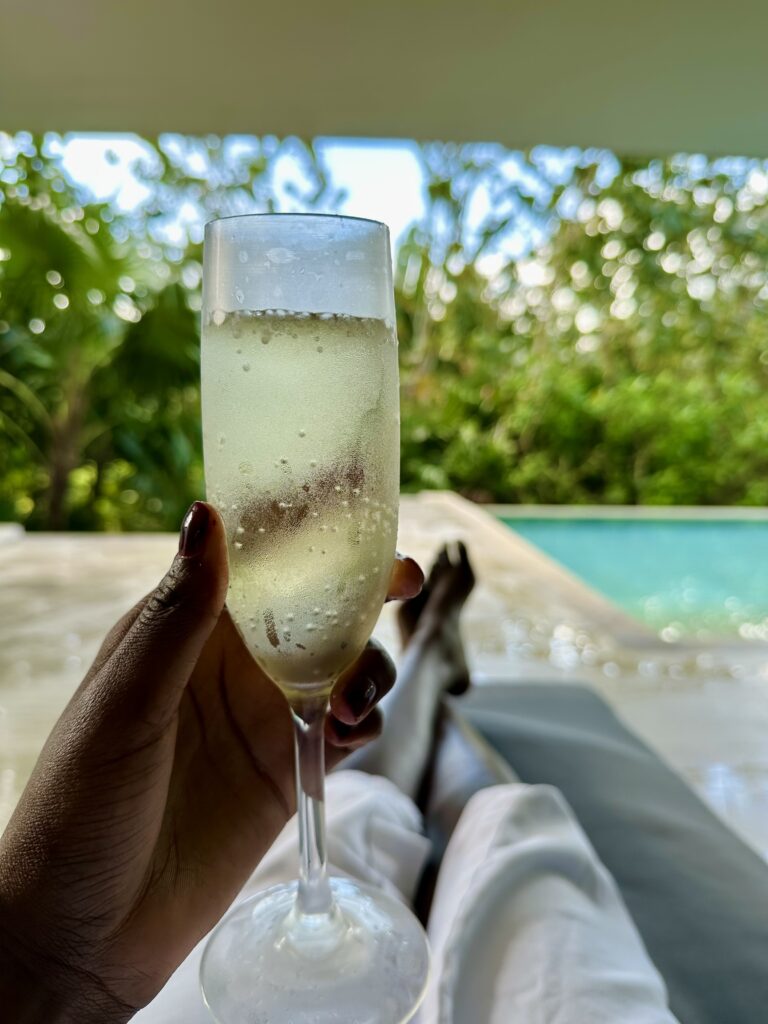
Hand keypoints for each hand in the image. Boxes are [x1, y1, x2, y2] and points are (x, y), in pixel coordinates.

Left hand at [0, 501, 421, 1022]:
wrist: (85, 932)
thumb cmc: (79, 808)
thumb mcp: (125, 704)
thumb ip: (175, 616)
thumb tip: (207, 513)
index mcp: (182, 632)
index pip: (255, 563)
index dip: (307, 534)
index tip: (356, 515)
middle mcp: (228, 666)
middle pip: (311, 608)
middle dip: (362, 591)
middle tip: (403, 581)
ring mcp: (260, 718)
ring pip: (340, 665)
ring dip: (369, 664)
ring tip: (357, 696)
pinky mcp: (285, 771)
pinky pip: (343, 729)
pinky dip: (365, 720)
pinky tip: (354, 733)